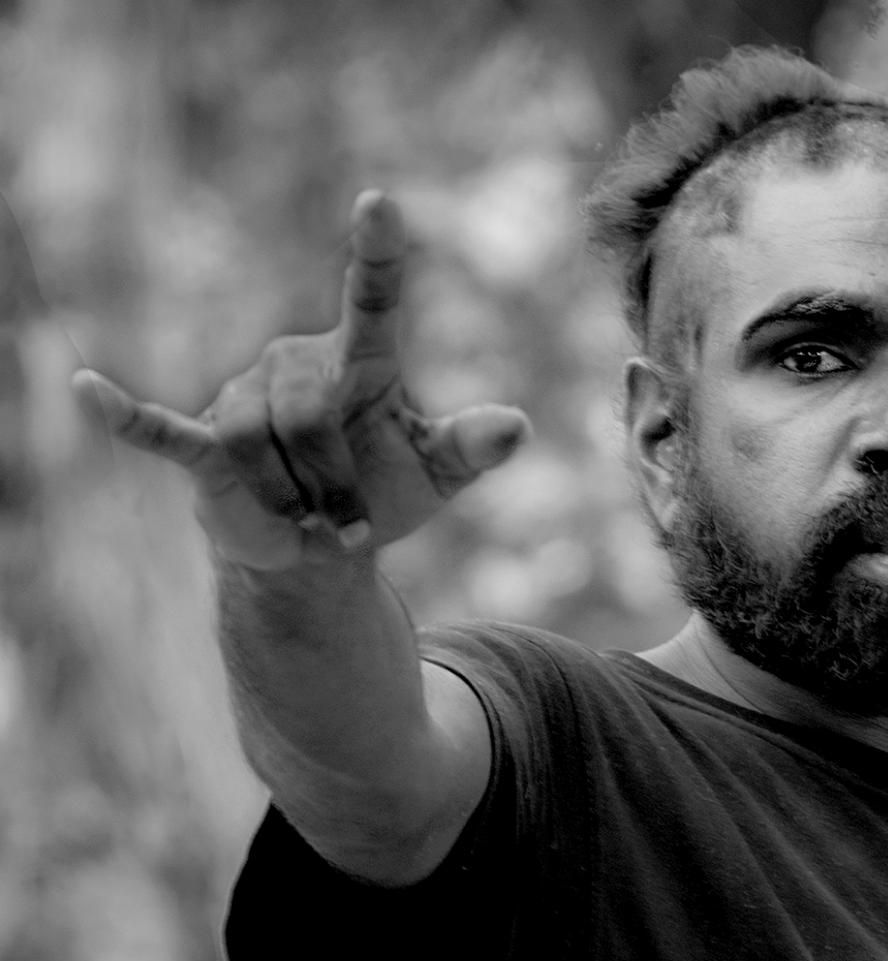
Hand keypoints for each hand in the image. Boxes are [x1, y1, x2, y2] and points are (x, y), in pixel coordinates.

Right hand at [72, 190, 529, 571]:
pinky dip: (125, 415)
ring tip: (309, 524)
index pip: (372, 297)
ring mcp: (245, 396)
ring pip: (263, 446)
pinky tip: (86, 389)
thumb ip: (469, 447)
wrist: (322, 547)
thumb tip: (517, 428)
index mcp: (359, 362)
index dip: (376, 254)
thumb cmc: (383, 493)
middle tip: (352, 529)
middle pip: (313, 419)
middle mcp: (298, 364)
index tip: (380, 202)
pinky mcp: (206, 442)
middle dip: (338, 487)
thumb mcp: (436, 474)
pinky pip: (162, 428)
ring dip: (294, 501)